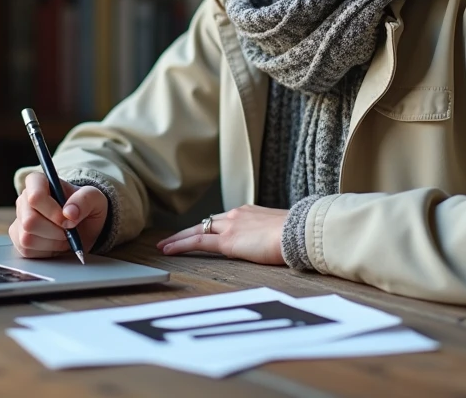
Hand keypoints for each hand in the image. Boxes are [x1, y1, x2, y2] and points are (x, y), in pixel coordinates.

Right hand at [9, 172, 107, 257]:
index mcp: (38, 182)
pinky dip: (46, 251)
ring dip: (52, 242)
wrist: (84, 226)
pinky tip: (55, 243)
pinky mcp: (18, 239)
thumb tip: (69, 213)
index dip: (52, 211)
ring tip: (64, 236)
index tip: (68, 218)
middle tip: (69, 230)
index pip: (34, 196)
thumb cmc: (85, 207)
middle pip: (29, 221)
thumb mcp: (94, 198)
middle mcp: (24, 200)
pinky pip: (27, 250)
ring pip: (27, 238)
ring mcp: (19, 220)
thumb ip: (84, 200)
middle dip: (55, 231)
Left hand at [156, 205, 287, 265]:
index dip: (209, 227)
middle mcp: (237, 215)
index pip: (224, 219)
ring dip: (179, 238)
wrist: (301, 232)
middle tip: (171, 239)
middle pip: (206, 223)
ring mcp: (231, 226)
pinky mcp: (228, 241)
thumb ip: (272, 236)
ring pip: (197, 231)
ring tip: (164, 246)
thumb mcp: (284, 233)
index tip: (200, 231)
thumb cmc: (299, 235)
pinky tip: (168, 251)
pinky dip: (180, 245)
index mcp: (251, 212)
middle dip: (187, 231)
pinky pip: (197, 242)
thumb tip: (275, 244)